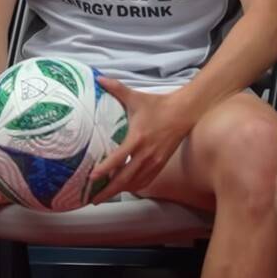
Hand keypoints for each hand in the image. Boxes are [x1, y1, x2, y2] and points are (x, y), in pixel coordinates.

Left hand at [90, 78, 190, 203]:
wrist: (184, 112)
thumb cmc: (158, 105)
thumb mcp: (136, 97)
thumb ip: (116, 88)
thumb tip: (99, 78)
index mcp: (137, 138)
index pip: (118, 159)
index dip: (104, 170)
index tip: (92, 178)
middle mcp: (145, 154)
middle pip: (125, 179)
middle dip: (108, 190)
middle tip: (93, 199)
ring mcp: (154, 161)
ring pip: (135, 183)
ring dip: (120, 191)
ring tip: (104, 197)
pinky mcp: (161, 164)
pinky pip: (146, 181)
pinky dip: (134, 187)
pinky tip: (125, 189)